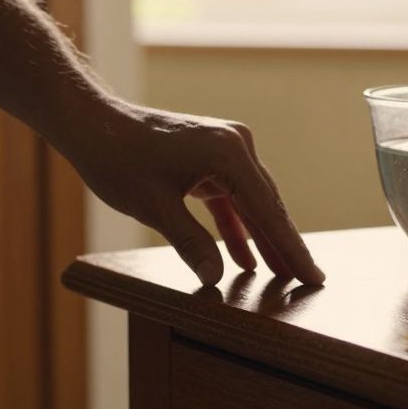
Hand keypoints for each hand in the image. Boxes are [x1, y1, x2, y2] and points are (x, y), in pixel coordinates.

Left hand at [65, 101, 324, 286]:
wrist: (92, 124)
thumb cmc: (118, 159)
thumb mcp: (155, 208)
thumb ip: (191, 244)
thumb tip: (216, 280)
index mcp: (229, 154)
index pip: (268, 210)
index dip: (292, 249)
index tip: (314, 277)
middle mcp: (235, 145)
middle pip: (267, 205)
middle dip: (284, 245)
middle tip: (308, 283)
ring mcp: (224, 148)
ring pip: (251, 202)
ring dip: (263, 238)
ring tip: (283, 275)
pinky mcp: (209, 157)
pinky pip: (231, 197)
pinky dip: (236, 226)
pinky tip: (245, 258)